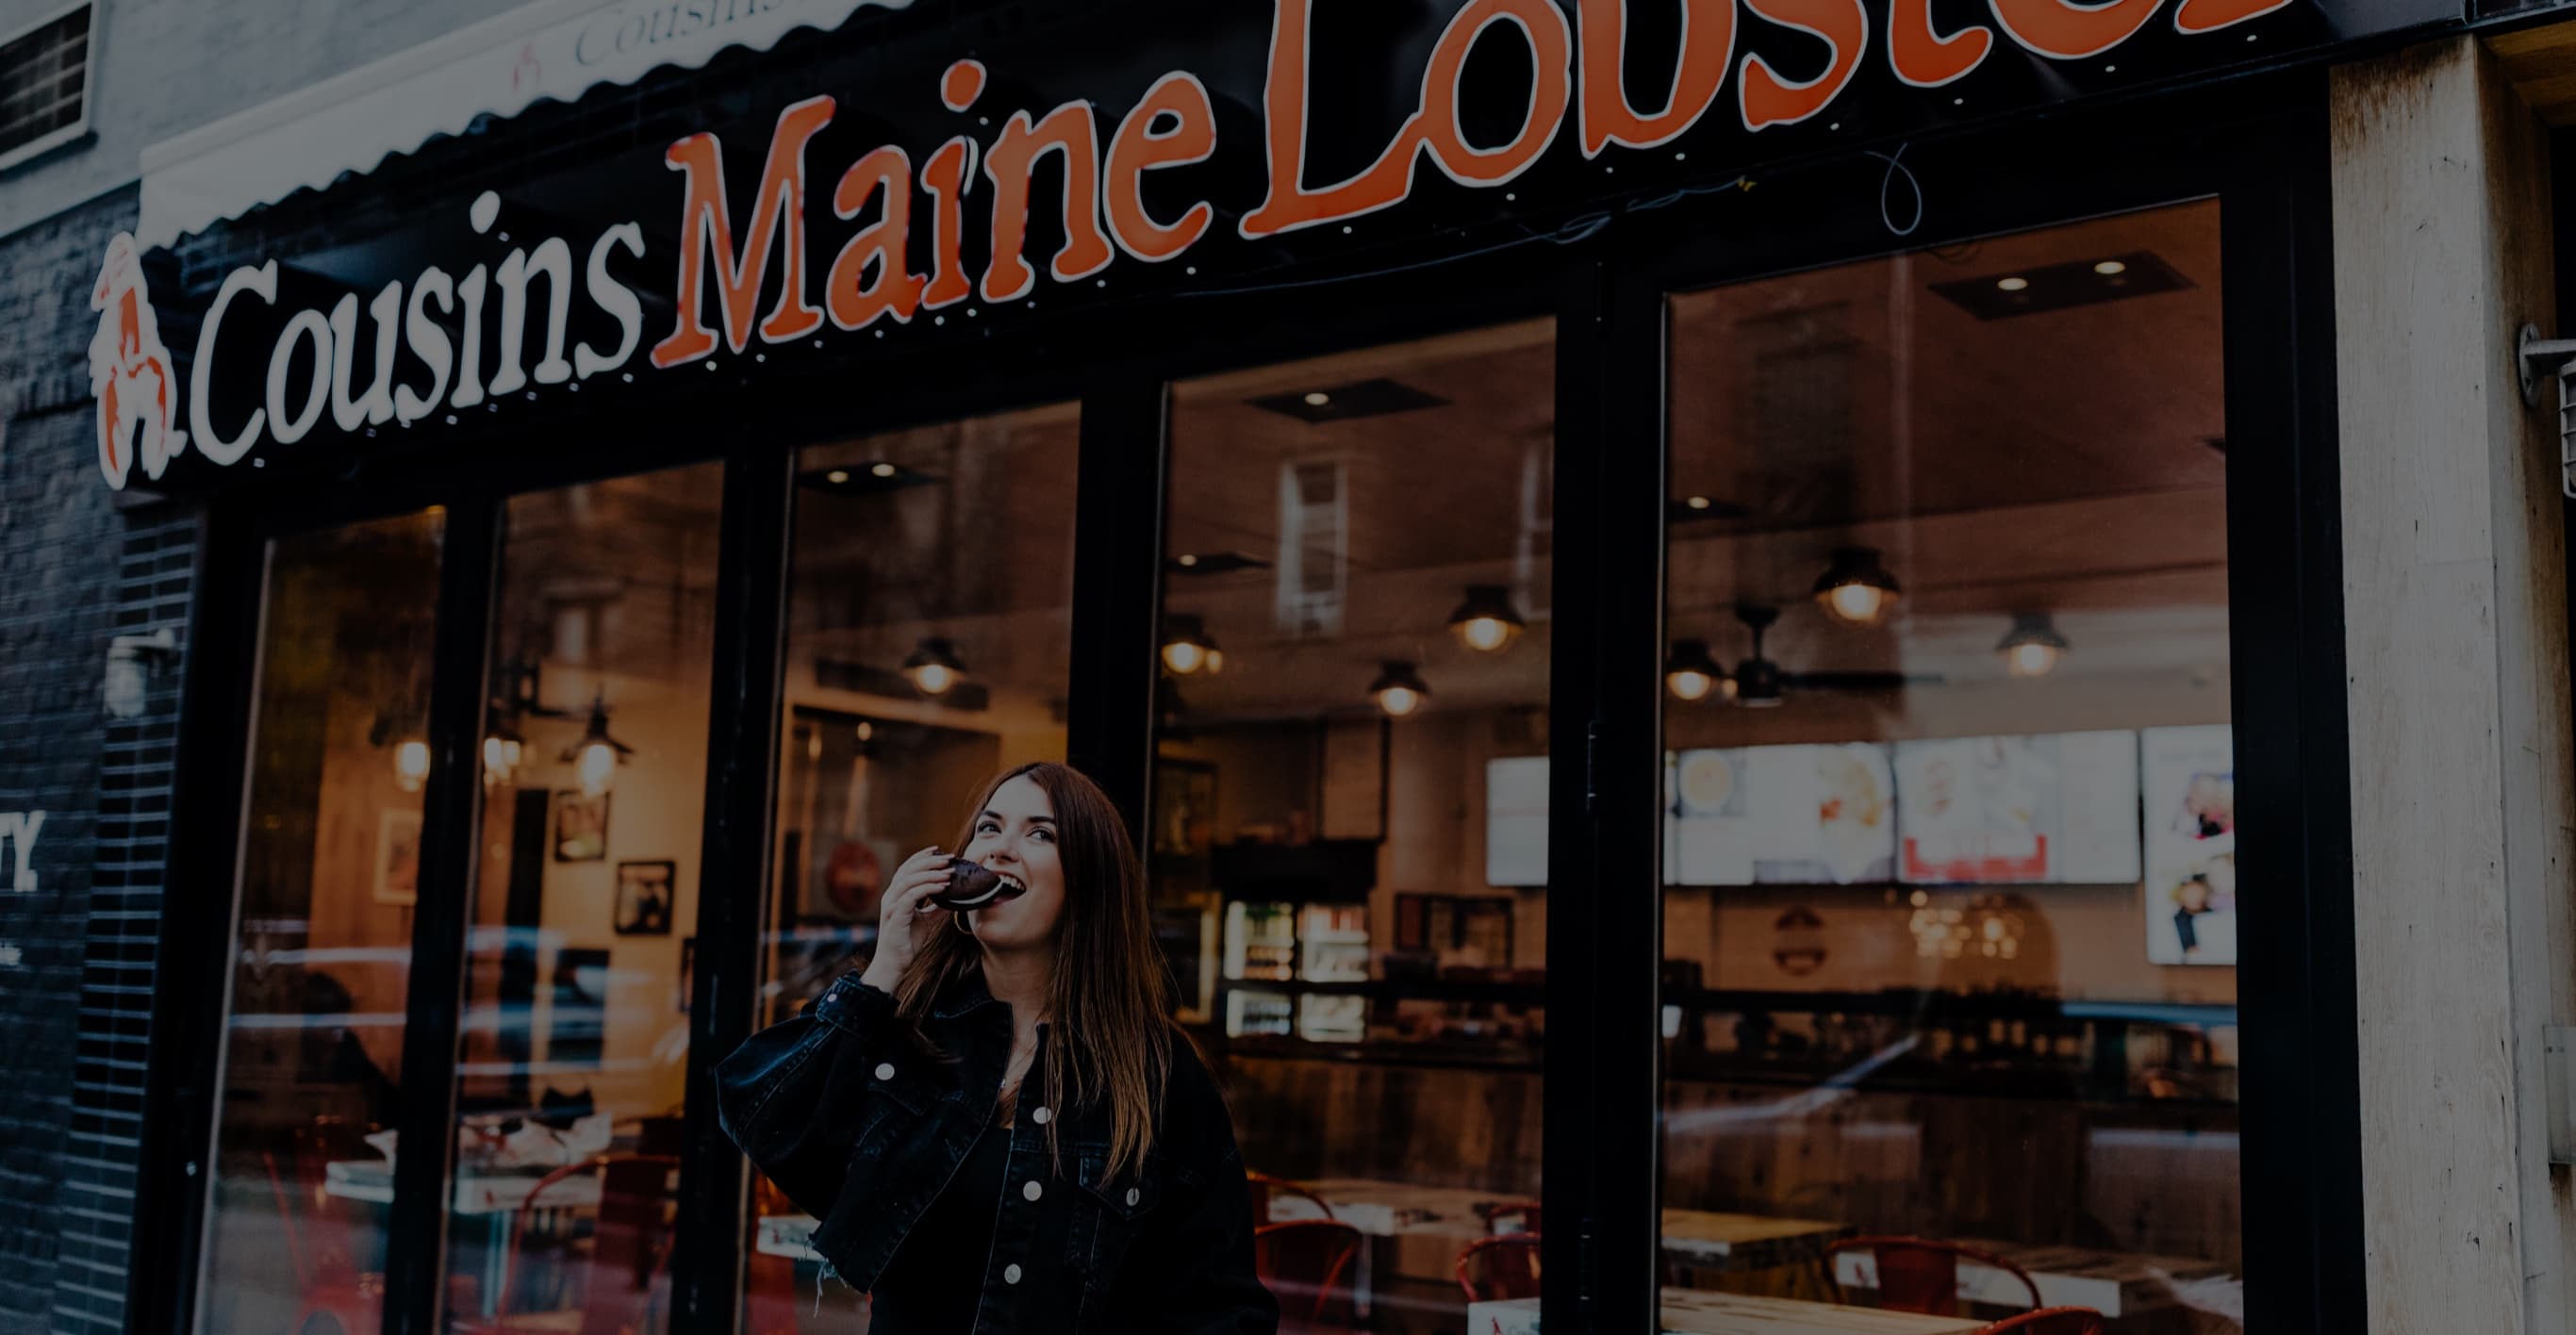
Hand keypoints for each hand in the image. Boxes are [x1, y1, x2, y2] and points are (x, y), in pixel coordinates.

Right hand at [860, 847, 953, 992]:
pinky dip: (928, 889)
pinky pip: (911, 896)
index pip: (907, 868)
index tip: (938, 850)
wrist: (895, 962)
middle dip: (930, 861)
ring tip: (949, 872)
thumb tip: (953, 899)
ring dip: (931, 874)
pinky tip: (942, 887)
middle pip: (908, 870)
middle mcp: (891, 896)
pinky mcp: (896, 915)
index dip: (921, 857)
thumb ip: (936, 909)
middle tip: (949, 858)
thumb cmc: (907, 941)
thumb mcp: (926, 921)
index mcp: (896, 894)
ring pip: (909, 880)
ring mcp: (892, 905)